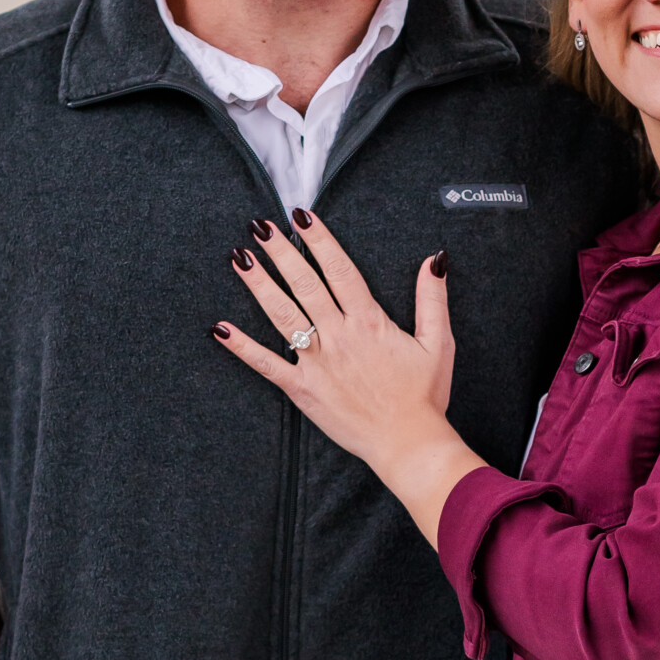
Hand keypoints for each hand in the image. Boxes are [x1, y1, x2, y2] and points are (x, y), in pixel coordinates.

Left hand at [212, 210, 485, 545]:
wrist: (408, 443)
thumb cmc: (424, 396)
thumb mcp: (438, 343)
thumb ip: (432, 299)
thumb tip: (435, 259)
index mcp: (369, 322)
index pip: (340, 269)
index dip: (319, 240)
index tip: (301, 216)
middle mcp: (339, 336)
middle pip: (304, 284)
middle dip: (280, 252)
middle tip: (258, 225)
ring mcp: (318, 363)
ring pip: (283, 316)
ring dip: (259, 286)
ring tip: (239, 259)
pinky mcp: (303, 390)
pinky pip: (267, 366)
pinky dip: (243, 349)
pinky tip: (221, 329)